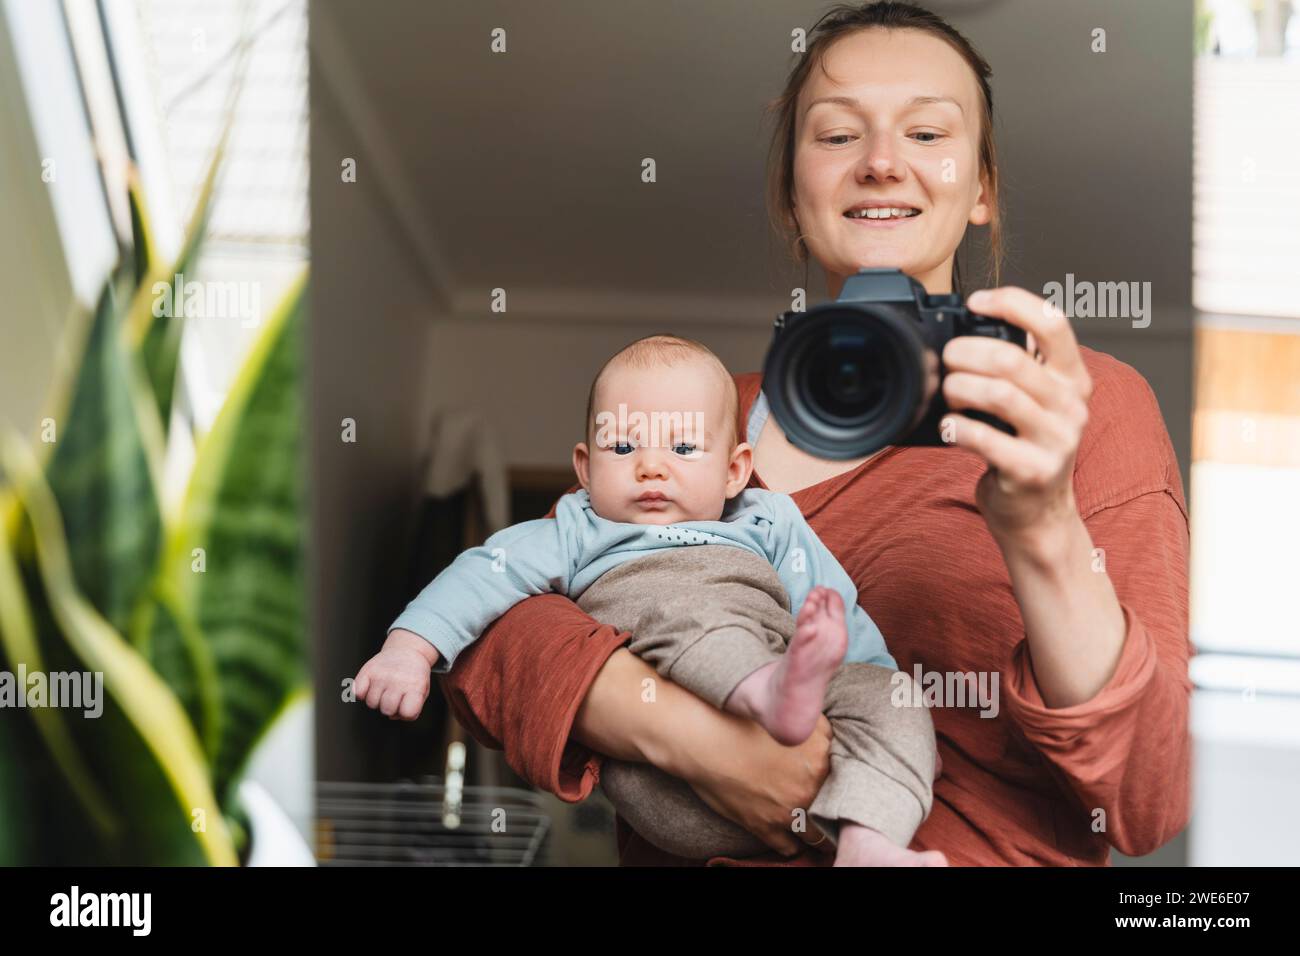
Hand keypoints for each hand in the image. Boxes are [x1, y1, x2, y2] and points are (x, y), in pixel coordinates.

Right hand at [354, 629, 438, 720]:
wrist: (407, 651)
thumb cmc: (413, 676)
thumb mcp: (423, 691)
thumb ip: (412, 709)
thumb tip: (393, 716)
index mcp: (415, 686)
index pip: (407, 712)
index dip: (406, 712)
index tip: (408, 703)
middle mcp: (398, 680)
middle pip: (387, 710)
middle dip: (390, 708)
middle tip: (395, 696)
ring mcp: (382, 675)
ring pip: (371, 703)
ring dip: (377, 700)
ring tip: (384, 689)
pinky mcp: (368, 670)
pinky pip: (357, 693)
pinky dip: (361, 693)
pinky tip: (371, 686)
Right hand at [683, 714, 834, 857]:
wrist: (704, 738)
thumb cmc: (742, 720)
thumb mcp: (786, 711)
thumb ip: (817, 725)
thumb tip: (831, 735)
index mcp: (819, 756)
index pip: (847, 775)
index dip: (843, 780)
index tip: (840, 785)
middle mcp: (809, 787)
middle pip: (835, 807)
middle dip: (834, 809)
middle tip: (833, 810)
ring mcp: (788, 811)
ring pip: (816, 834)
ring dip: (818, 833)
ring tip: (821, 833)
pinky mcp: (765, 826)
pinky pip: (789, 848)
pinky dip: (792, 845)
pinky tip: (793, 840)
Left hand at [940, 286, 1093, 542]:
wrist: (1037, 513)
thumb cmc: (1025, 449)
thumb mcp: (1035, 402)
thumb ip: (1016, 368)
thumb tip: (967, 331)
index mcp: (1072, 379)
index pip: (1053, 324)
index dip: (1012, 303)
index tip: (976, 302)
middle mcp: (1071, 406)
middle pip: (1011, 358)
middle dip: (965, 353)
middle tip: (946, 361)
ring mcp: (1056, 440)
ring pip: (998, 394)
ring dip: (959, 388)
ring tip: (947, 394)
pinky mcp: (1033, 471)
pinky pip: (985, 438)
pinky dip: (957, 427)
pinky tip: (949, 427)